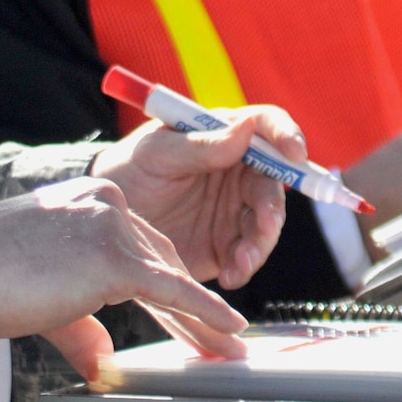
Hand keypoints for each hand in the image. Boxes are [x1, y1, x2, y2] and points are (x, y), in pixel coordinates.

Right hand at [0, 177, 247, 380]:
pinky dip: (203, 312)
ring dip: (201, 317)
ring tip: (226, 347)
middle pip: (162, 259)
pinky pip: (171, 289)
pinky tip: (226, 329)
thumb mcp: (45, 298)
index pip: (140, 246)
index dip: (169, 285)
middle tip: (217, 339)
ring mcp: (112, 225)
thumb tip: (101, 360)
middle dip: (190, 305)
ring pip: (170, 276)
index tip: (191, 317)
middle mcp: (107, 202)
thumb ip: (80, 324)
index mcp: (90, 201)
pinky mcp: (113, 258)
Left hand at [90, 104, 303, 289]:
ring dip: (261, 242)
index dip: (286, 135)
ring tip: (241, 261)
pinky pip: (248, 256)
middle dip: (273, 205)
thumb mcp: (157, 153)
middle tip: (263, 224)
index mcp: (224, 136)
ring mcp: (235, 209)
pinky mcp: (227, 244)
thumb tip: (246, 128)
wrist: (107, 221)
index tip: (294, 153)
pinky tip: (231, 276)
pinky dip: (245, 266)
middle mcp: (238, 171)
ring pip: (266, 222)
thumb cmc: (130, 170)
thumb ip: (201, 146)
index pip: (266, 126)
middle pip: (273, 183)